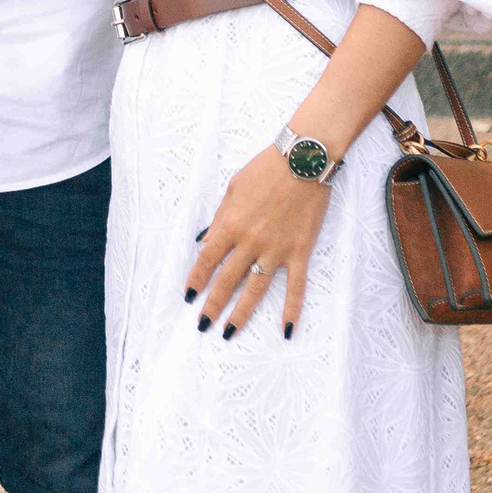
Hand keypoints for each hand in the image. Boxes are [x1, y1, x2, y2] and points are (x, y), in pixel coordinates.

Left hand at [186, 142, 332, 339]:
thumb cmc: (265, 169)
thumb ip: (220, 218)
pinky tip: (287, 330)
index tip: (188, 295)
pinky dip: (292, 309)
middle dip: (213, 304)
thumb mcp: (234, 188)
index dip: (196, 279)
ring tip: (229, 333)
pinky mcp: (299, 251)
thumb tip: (207, 241)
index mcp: (231, 224)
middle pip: (227, 280)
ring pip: (256, 289)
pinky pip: (295, 286)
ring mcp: (276, 249)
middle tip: (203, 324)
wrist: (302, 160)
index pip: (208, 259)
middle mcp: (251, 241)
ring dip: (241, 313)